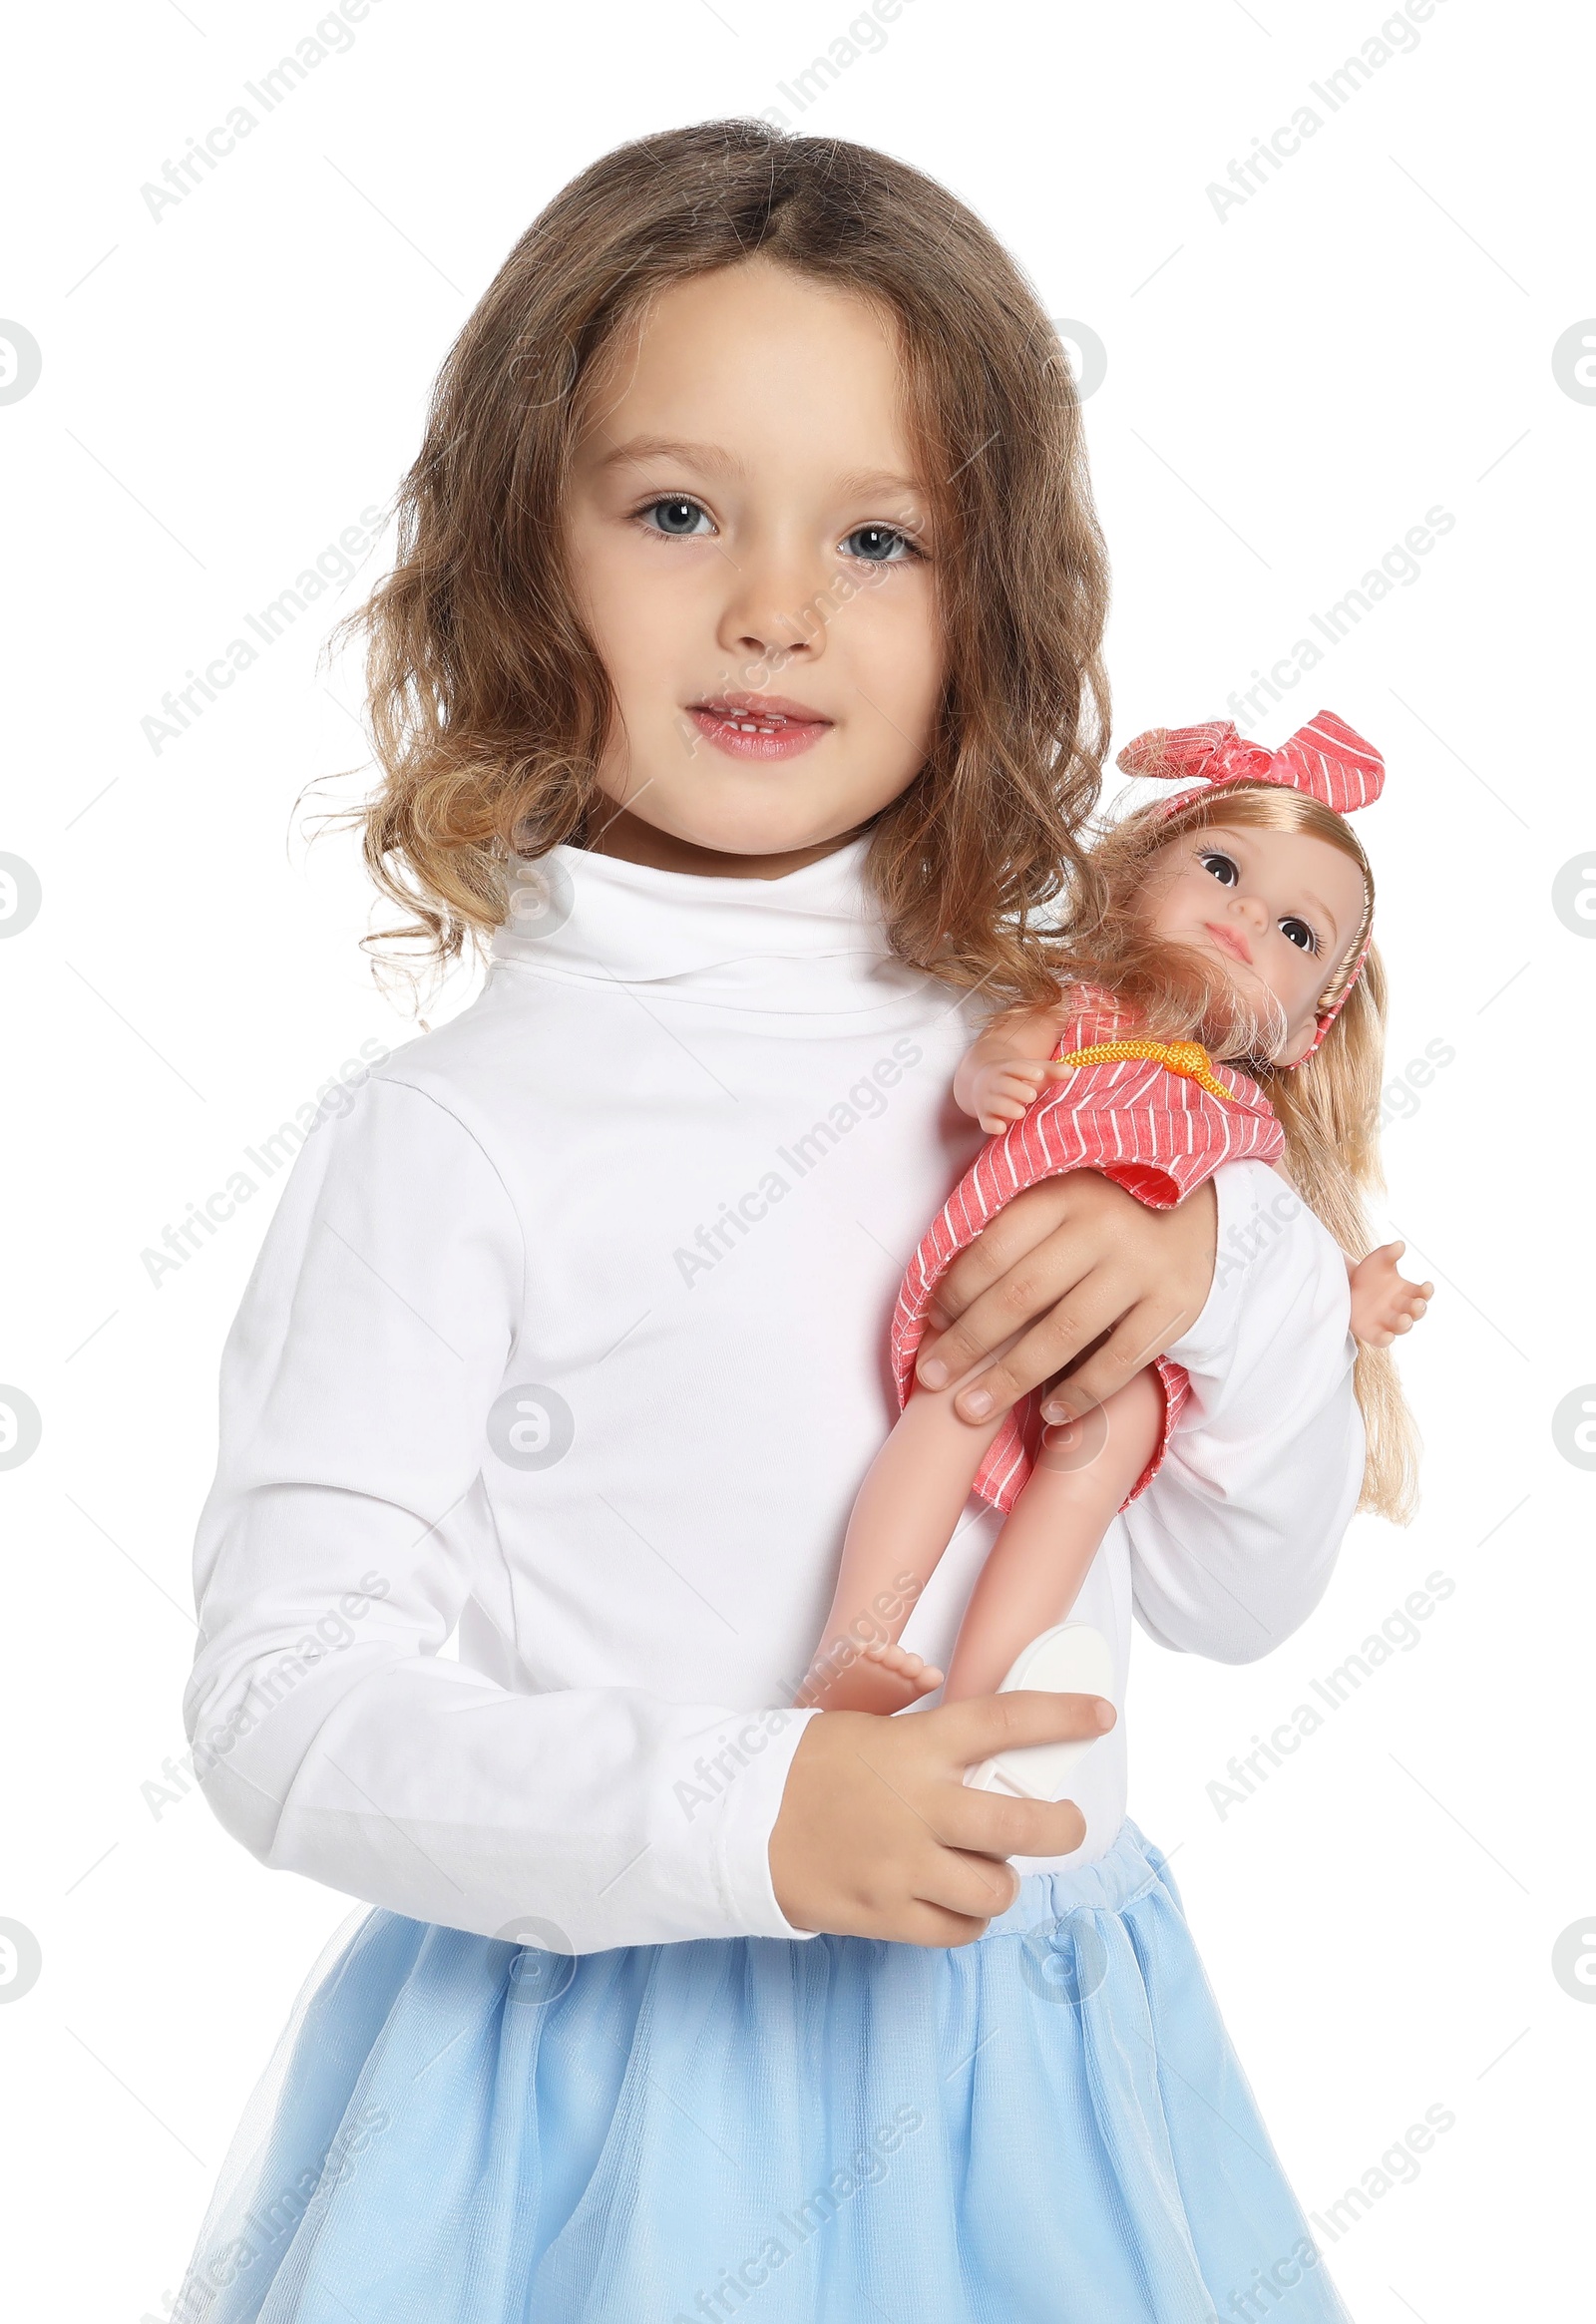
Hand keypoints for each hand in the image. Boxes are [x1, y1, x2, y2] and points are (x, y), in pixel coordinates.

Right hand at [769, 1691, 1114, 1944]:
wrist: (736, 1824)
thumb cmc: (801, 1767)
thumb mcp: (865, 1726)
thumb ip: (926, 1733)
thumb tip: (985, 1739)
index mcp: (916, 1748)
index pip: (1006, 1721)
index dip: (1063, 1716)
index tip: (1101, 1715)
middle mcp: (920, 1808)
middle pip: (1026, 1825)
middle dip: (1064, 1827)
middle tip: (1065, 1823)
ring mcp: (905, 1868)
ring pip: (998, 1888)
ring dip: (1005, 1879)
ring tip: (989, 1867)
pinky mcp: (887, 1916)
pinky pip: (959, 1930)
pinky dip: (969, 1917)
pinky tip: (958, 1899)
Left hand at [914, 1170, 1216, 1425]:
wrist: (1208, 1204)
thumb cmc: (1112, 1203)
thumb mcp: (1064, 1191)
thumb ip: (1014, 1222)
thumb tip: (943, 1284)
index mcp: (1064, 1193)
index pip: (994, 1249)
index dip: (954, 1292)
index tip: (930, 1323)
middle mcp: (1102, 1227)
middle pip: (1020, 1296)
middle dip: (968, 1344)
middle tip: (932, 1379)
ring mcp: (1142, 1267)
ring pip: (1064, 1335)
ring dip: (1011, 1378)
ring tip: (972, 1409)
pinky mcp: (1176, 1303)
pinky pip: (1120, 1360)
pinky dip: (1081, 1392)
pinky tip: (1050, 1414)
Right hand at [963, 1056, 1064, 1136]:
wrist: (983, 1083)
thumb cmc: (1017, 1079)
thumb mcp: (1032, 1071)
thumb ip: (1051, 1071)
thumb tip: (1070, 1070)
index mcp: (1007, 1068)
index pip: (1014, 1067)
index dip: (1025, 1070)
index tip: (1039, 1075)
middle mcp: (995, 1083)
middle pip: (1003, 1085)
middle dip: (1016, 1090)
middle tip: (1032, 1095)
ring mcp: (987, 1100)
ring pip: (994, 1103)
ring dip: (1005, 1108)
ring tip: (1021, 1112)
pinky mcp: (984, 1117)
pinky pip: (985, 1122)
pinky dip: (992, 1125)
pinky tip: (1002, 1128)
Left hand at [1348, 1240, 1433, 1347]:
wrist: (1346, 1287)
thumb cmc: (1369, 1274)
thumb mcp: (1378, 1260)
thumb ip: (1389, 1253)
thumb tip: (1400, 1244)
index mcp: (1408, 1291)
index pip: (1423, 1293)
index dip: (1427, 1291)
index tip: (1427, 1286)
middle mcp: (1402, 1308)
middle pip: (1416, 1311)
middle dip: (1418, 1309)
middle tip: (1416, 1304)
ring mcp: (1389, 1321)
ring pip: (1403, 1327)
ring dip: (1405, 1324)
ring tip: (1404, 1319)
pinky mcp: (1373, 1332)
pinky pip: (1382, 1339)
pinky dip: (1386, 1339)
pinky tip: (1387, 1336)